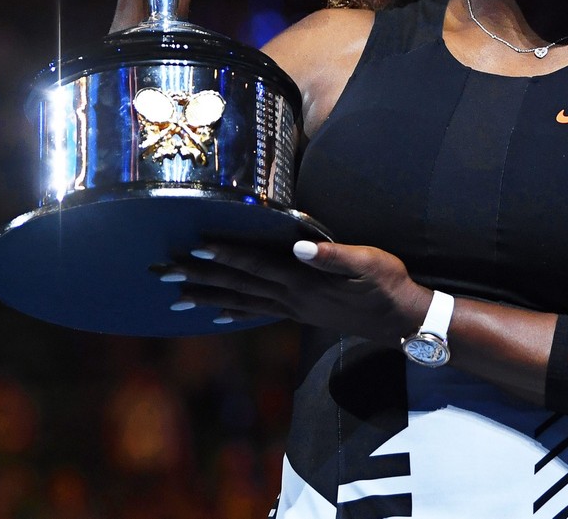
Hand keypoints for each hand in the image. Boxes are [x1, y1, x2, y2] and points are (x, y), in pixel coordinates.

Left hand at [172, 240, 433, 343]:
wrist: (402, 320)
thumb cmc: (388, 284)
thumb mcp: (368, 261)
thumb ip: (331, 255)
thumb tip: (297, 246)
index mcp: (304, 281)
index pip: (257, 265)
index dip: (227, 254)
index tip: (196, 246)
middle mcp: (292, 298)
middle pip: (238, 285)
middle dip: (201, 277)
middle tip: (165, 272)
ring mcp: (293, 310)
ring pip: (241, 303)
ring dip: (207, 299)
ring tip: (175, 299)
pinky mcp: (299, 315)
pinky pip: (257, 315)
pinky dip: (233, 314)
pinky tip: (216, 317)